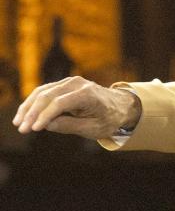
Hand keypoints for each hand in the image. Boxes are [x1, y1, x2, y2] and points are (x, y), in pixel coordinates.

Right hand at [12, 76, 139, 138]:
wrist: (120, 105)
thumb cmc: (109, 119)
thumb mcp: (94, 128)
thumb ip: (71, 126)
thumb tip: (47, 125)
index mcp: (88, 94)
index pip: (60, 103)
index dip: (45, 116)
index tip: (34, 129)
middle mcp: (76, 84)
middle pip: (47, 96)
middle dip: (32, 113)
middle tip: (21, 129)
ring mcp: (69, 82)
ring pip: (42, 92)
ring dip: (28, 108)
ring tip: (18, 123)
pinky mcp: (63, 85)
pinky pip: (44, 92)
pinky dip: (33, 103)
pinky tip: (24, 115)